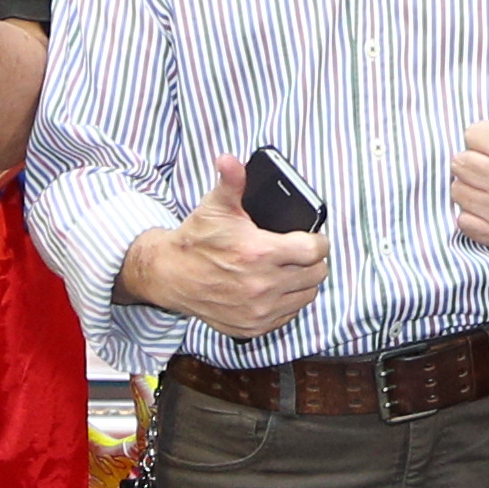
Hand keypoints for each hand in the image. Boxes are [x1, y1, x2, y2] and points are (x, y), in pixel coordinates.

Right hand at [130, 155, 330, 342]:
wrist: (170, 275)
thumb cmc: (197, 239)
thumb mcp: (216, 206)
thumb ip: (232, 181)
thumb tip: (230, 160)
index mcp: (259, 253)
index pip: (315, 250)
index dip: (318, 241)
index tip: (313, 238)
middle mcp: (262, 286)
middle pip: (316, 274)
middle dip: (312, 260)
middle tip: (300, 252)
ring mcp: (258, 310)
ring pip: (306, 296)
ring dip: (302, 282)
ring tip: (289, 268)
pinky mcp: (253, 327)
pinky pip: (288, 315)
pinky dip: (287, 302)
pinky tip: (275, 287)